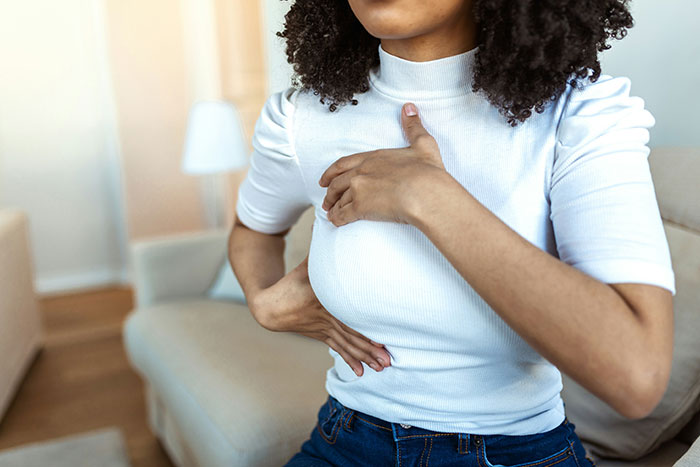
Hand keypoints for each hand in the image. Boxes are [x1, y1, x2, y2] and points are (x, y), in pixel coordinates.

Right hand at [250, 255, 391, 375]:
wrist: (270, 305)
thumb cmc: (293, 280)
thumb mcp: (309, 262)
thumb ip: (323, 244)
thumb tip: (332, 221)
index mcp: (324, 301)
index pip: (347, 317)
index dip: (364, 329)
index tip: (382, 338)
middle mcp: (326, 318)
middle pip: (351, 336)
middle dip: (371, 348)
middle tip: (388, 360)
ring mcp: (324, 330)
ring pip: (348, 346)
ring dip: (365, 357)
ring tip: (382, 368)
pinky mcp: (322, 336)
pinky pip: (339, 349)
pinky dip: (350, 360)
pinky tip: (361, 373)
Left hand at [319, 102, 447, 226]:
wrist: (426, 193)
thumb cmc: (427, 172)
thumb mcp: (423, 144)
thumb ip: (413, 126)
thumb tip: (409, 107)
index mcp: (373, 157)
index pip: (345, 163)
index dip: (332, 171)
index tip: (325, 178)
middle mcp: (361, 172)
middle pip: (337, 183)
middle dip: (330, 192)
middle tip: (326, 199)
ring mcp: (359, 189)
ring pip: (339, 199)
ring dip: (333, 206)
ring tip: (330, 212)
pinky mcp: (360, 207)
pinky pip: (343, 214)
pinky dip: (337, 218)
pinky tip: (335, 221)